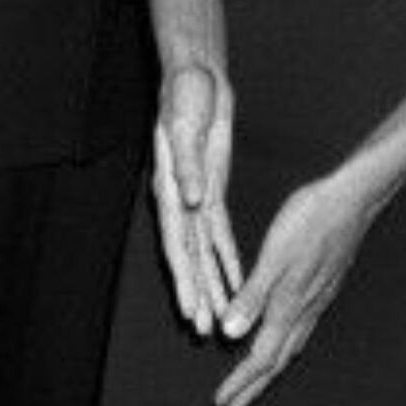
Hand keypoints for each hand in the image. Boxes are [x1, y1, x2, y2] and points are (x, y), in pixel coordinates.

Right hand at [154, 60, 241, 336]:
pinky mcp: (212, 190)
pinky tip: (236, 281)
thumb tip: (192, 202)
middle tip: (205, 329)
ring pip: (204, 252)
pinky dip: (228, 258)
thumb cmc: (184, 95)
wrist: (195, 76)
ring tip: (219, 318)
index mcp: (169, 188)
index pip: (176, 243)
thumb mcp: (185, 125)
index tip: (190, 308)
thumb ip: (187, 166)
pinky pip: (220, 233)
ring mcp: (195, 198)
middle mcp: (180, 200)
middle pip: (189, 256)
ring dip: (212, 283)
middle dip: (197, 292)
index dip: (184, 278)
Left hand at [214, 174, 374, 405]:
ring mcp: (317, 302)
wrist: (352, 200)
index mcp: (289, 307)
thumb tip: (231, 333)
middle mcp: (305, 312)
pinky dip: (283, 347)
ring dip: (268, 371)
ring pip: (289, 349)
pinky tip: (281, 340)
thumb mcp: (274, 256)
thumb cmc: (310, 221)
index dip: (239, 383)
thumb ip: (252, 296)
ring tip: (253, 384)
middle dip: (252, 388)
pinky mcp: (322, 289)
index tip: (221, 405)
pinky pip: (300, 332)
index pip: (260, 358)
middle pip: (275, 361)